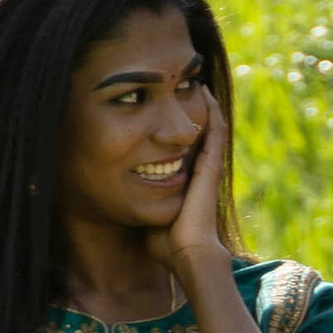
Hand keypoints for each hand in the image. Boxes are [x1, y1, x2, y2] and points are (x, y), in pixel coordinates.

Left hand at [152, 86, 232, 280]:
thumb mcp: (147, 214)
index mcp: (189, 183)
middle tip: (184, 87)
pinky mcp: (211, 165)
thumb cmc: (166, 242)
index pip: (186, 150)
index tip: (168, 113)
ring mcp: (209, 167)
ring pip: (212, 127)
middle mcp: (202, 172)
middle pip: (200, 134)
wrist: (188, 253)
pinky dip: (212, 109)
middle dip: (192, 111)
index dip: (179, 131)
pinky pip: (215, 130)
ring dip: (206, 105)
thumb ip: (138, 203)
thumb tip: (117, 197)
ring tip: (198, 80)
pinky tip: (205, 90)